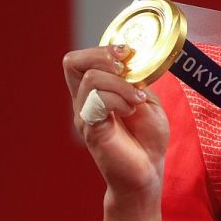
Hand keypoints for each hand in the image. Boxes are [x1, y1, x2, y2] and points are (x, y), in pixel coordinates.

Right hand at [62, 45, 170, 198]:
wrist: (147, 171)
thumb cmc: (147, 138)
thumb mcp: (148, 100)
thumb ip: (137, 81)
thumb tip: (132, 63)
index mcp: (96, 91)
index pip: (81, 59)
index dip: (103, 49)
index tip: (128, 54)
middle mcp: (84, 101)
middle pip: (71, 62)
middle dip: (102, 56)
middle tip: (125, 69)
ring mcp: (85, 115)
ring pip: (91, 79)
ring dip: (121, 83)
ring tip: (137, 99)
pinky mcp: (92, 130)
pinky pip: (97, 102)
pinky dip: (119, 98)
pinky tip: (132, 109)